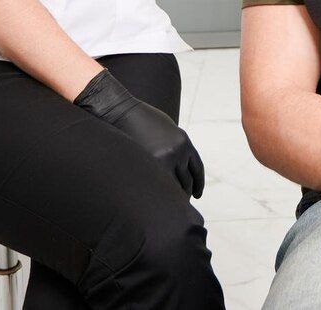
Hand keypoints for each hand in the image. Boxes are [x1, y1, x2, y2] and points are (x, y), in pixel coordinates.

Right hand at [75, 69, 204, 197]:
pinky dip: (161, 194)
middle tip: (183, 206)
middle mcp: (178, 151)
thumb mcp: (167, 130)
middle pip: (187, 180)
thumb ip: (176, 147)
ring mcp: (163, 158)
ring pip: (175, 186)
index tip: (198, 194)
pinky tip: (158, 202)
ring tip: (169, 207)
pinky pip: (160, 184)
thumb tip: (179, 168)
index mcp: (184, 142)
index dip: (199, 183)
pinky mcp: (148, 163)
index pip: (197, 169)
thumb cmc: (142, 121)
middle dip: (186, 193)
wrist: (121, 112)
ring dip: (174, 197)